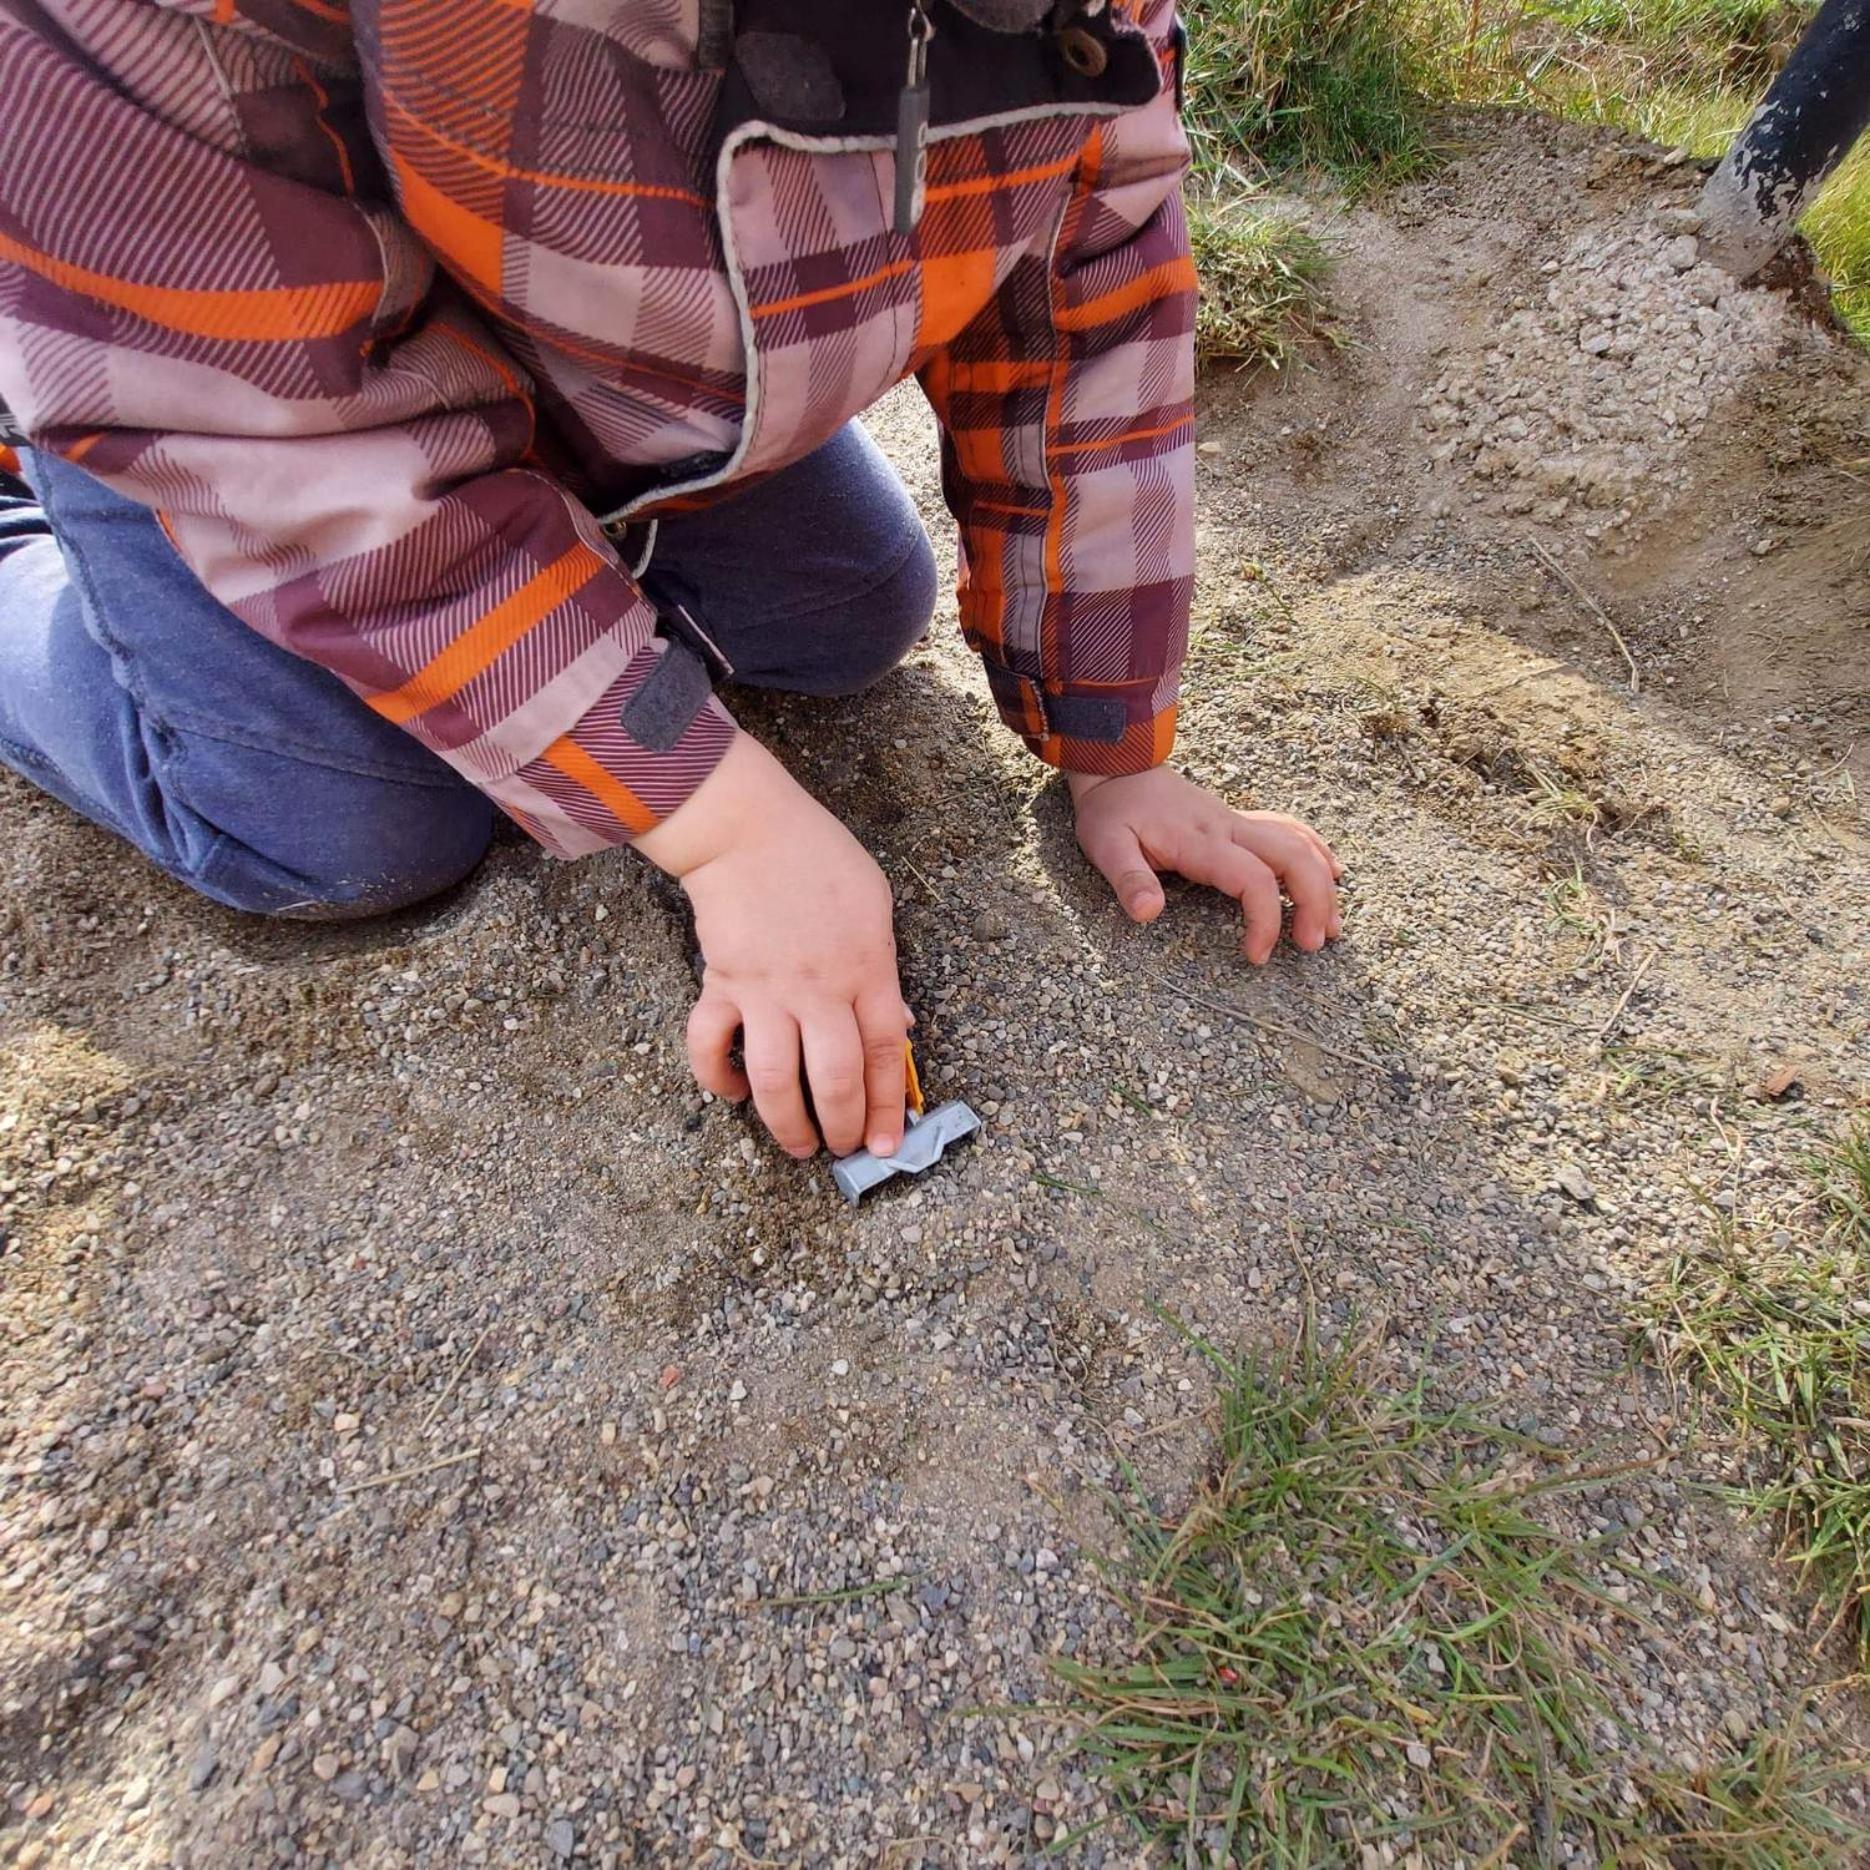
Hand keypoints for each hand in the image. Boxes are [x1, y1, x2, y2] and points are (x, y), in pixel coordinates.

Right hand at [636, 734, 908, 1159]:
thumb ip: (884, 971)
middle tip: (845, 1150)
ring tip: (799, 1146)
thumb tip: (896, 1027)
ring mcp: (766, 991)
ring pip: (775, 1077)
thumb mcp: (875, 907)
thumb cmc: (818, 857)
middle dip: (843, 1126)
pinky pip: (711, 1045)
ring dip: (786, 1123)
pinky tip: (732, 1094)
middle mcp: (819, 989)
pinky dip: (716, 1079)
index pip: (884, 1054)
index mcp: (866, 970)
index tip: (889, 1143)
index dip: (888, 1106)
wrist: (746, 828)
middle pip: (835, 1078)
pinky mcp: (721, 984)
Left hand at [1067, 765, 1342, 963]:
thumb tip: (1148, 913)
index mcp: (1200, 841)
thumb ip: (1128, 879)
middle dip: (1315, 902)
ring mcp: (1238, 822)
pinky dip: (1318, 852)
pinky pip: (1291, 831)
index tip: (1256, 955)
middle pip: (1294, 857)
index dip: (1265, 920)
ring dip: (1323, 883)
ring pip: (1300, 844)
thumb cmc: (1112, 811)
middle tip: (1313, 944)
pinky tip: (1333, 873)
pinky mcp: (1240, 821)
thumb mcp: (1105, 845)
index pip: (1252, 879)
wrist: (1118, 765)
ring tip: (1331, 925)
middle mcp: (1229, 828)